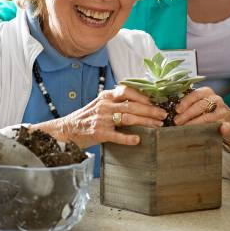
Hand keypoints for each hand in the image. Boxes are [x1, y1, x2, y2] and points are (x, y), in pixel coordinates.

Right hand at [36, 85, 166, 147]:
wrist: (66, 130)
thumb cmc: (88, 117)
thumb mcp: (101, 104)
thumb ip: (117, 101)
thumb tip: (141, 102)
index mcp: (106, 96)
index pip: (127, 90)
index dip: (143, 96)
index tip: (156, 101)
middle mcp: (105, 105)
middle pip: (132, 105)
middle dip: (150, 110)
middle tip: (163, 114)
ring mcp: (102, 119)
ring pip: (128, 118)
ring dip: (145, 122)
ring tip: (157, 125)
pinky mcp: (99, 133)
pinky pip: (116, 135)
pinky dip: (128, 138)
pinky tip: (138, 139)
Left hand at [173, 87, 229, 142]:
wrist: (226, 119)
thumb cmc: (207, 110)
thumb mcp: (199, 103)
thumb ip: (188, 104)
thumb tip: (173, 110)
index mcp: (207, 92)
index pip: (196, 94)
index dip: (186, 102)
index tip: (177, 110)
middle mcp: (216, 99)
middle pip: (201, 105)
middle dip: (187, 114)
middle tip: (177, 122)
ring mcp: (223, 111)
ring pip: (208, 117)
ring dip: (196, 123)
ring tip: (185, 129)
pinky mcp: (228, 123)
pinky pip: (225, 125)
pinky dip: (223, 127)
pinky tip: (222, 129)